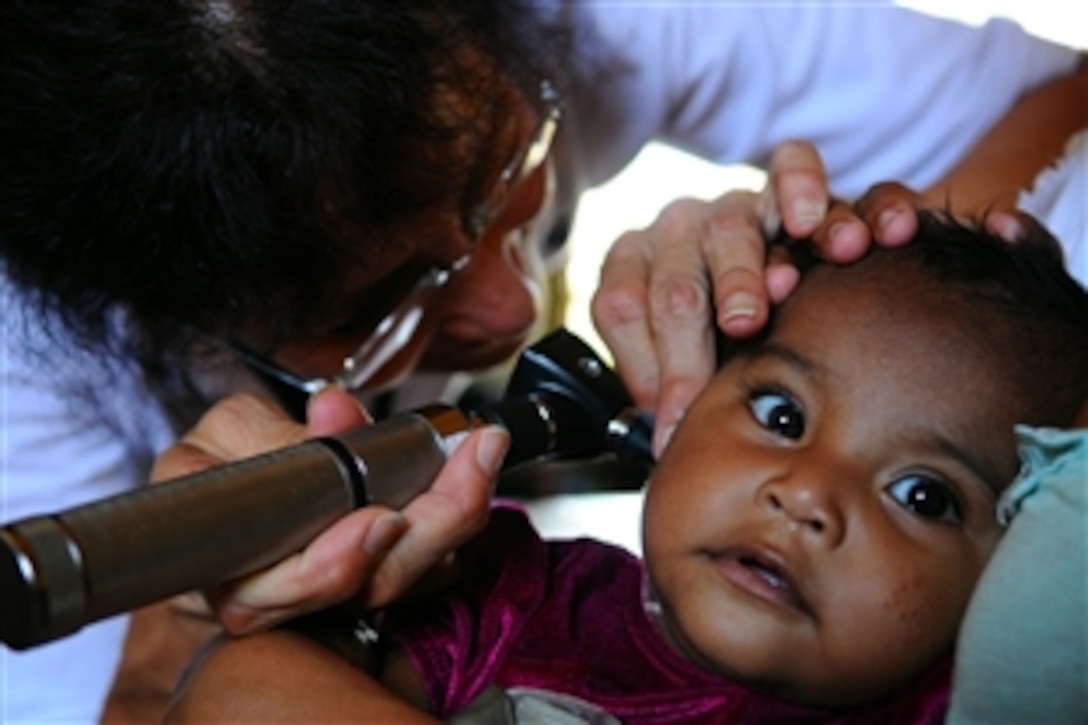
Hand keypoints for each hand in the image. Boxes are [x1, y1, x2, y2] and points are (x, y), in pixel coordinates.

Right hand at [151, 387, 506, 633]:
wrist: (238, 474)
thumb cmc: (221, 466)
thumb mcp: (226, 433)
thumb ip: (272, 430)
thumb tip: (335, 413)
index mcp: (241, 580)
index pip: (288, 592)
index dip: (336, 564)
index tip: (379, 519)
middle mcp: (301, 601)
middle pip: (376, 585)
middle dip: (433, 524)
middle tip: (469, 461)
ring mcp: (351, 592)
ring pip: (418, 576)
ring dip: (458, 515)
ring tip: (479, 453)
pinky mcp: (391, 571)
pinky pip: (437, 560)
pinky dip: (461, 514)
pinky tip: (475, 467)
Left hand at [593, 140, 885, 454]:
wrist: (785, 259)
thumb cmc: (726, 327)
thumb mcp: (685, 357)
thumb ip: (671, 388)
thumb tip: (668, 443)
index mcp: (634, 270)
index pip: (625, 312)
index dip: (652, 372)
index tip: (677, 423)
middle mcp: (676, 233)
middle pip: (678, 283)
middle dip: (698, 335)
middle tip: (728, 358)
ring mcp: (729, 205)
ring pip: (731, 230)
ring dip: (752, 269)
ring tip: (783, 290)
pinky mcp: (786, 183)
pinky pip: (795, 170)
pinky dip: (815, 194)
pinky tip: (854, 234)